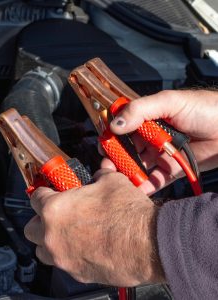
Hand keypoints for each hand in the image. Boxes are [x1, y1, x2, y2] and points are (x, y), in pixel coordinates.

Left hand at [24, 169, 164, 286]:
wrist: (148, 243)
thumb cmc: (127, 213)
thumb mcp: (111, 181)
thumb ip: (99, 175)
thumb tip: (101, 171)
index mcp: (55, 209)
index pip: (35, 198)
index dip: (42, 193)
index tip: (47, 193)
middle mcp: (52, 235)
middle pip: (31, 228)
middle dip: (40, 220)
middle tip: (54, 214)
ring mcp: (63, 258)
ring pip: (42, 250)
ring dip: (49, 241)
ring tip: (65, 233)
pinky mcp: (77, 274)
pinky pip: (63, 264)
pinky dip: (68, 255)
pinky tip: (85, 247)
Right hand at [102, 90, 217, 194]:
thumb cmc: (204, 109)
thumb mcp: (169, 102)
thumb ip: (140, 110)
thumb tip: (115, 125)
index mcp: (146, 118)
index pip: (121, 128)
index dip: (110, 137)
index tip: (104, 147)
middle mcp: (150, 136)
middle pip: (126, 150)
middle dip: (116, 159)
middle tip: (108, 168)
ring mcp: (159, 153)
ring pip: (138, 166)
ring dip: (128, 174)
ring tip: (119, 182)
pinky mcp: (171, 169)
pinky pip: (155, 179)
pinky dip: (145, 186)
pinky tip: (137, 190)